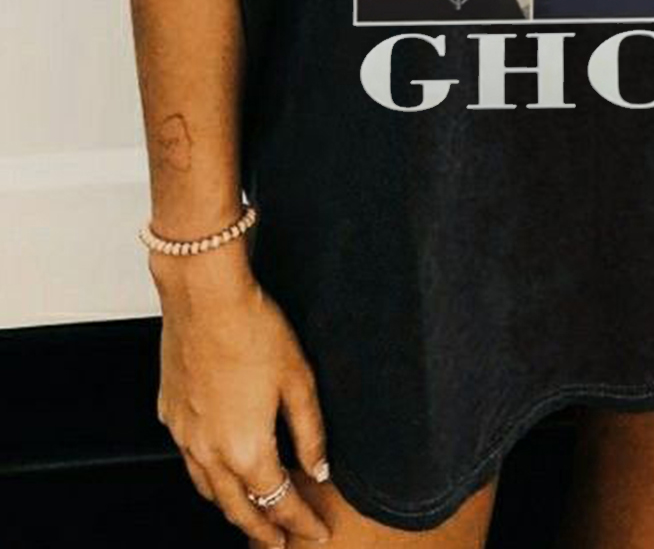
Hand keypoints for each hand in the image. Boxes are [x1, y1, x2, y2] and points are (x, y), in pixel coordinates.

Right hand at [153, 248, 333, 546]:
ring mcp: (184, 434)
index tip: (316, 531)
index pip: (279, 502)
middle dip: (263, 530)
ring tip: (251, 513)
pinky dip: (206, 474)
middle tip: (282, 542)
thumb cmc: (253, 328)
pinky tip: (217, 466)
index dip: (301, 521)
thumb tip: (319, 468)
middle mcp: (209, 450)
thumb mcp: (298, 379)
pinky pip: (188, 459)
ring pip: (207, 489)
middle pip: (238, 508)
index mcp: (246, 448)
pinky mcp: (170, 412)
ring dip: (232, 507)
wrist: (204, 295)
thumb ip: (310, 431)